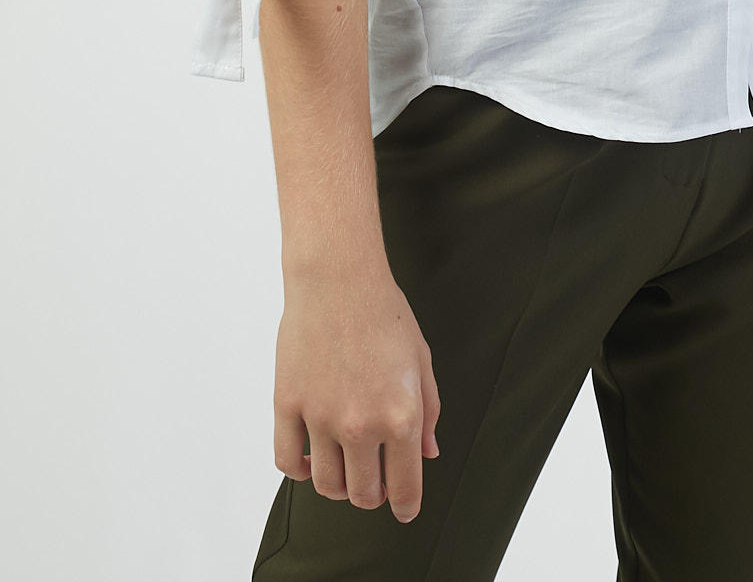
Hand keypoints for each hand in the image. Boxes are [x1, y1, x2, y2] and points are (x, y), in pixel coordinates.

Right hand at [274, 263, 440, 521]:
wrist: (339, 278)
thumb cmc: (385, 314)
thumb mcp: (421, 361)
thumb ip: (428, 412)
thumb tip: (427, 454)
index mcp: (401, 415)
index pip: (404, 487)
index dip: (406, 506)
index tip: (404, 510)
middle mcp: (361, 424)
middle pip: (363, 494)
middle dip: (373, 495)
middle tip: (374, 480)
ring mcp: (321, 418)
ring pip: (326, 485)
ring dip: (338, 484)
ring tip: (344, 466)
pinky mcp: (287, 405)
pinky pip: (288, 462)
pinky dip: (299, 470)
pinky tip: (310, 457)